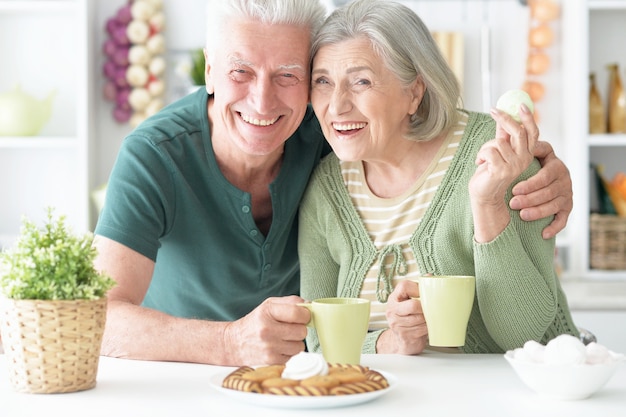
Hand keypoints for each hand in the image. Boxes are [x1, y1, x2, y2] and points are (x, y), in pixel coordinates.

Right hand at [223, 295, 308, 364]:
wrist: (234, 343)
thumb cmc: (255, 322)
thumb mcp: (268, 305)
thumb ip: (290, 302)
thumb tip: (310, 305)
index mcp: (267, 312)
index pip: (297, 313)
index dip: (306, 314)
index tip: (303, 316)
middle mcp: (267, 330)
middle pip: (302, 331)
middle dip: (299, 329)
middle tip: (290, 328)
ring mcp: (269, 348)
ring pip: (300, 346)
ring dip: (295, 342)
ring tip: (283, 339)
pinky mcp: (271, 361)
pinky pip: (293, 356)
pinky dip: (289, 352)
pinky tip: (278, 348)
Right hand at [377, 280, 427, 354]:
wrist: (403, 340)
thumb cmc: (410, 317)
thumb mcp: (410, 301)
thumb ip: (418, 289)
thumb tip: (429, 276)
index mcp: (394, 297)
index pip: (404, 286)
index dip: (418, 288)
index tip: (424, 294)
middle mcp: (391, 309)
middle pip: (413, 305)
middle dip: (426, 308)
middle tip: (431, 309)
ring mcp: (396, 323)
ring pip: (419, 319)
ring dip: (428, 319)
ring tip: (430, 318)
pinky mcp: (403, 335)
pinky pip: (421, 330)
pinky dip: (428, 328)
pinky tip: (428, 327)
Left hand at [469, 105, 535, 241]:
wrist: (483, 195)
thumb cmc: (489, 174)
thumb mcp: (498, 152)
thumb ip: (503, 137)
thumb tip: (503, 118)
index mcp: (526, 154)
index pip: (532, 132)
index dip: (528, 118)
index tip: (521, 104)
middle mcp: (524, 159)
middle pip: (517, 131)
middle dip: (504, 119)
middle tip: (494, 111)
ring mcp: (515, 165)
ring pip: (499, 142)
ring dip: (485, 147)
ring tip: (482, 158)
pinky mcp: (503, 170)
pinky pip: (489, 151)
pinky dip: (481, 155)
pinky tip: (480, 164)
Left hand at [508, 111, 572, 238]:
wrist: (528, 189)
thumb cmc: (520, 169)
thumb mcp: (517, 155)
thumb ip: (511, 139)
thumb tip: (498, 118)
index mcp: (552, 161)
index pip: (545, 169)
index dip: (530, 178)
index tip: (512, 186)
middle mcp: (563, 176)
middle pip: (548, 186)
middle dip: (529, 194)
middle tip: (511, 200)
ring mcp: (566, 192)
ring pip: (554, 203)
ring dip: (536, 210)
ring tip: (519, 213)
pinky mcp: (565, 209)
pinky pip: (563, 219)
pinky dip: (554, 226)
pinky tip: (543, 233)